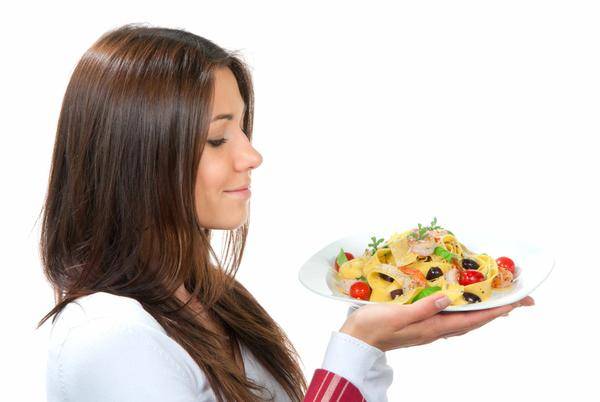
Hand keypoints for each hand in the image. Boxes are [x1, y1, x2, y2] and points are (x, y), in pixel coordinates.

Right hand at [339, 293, 534, 351]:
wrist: (357, 340)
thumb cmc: (374, 326)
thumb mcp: (399, 315)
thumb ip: (424, 307)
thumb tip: (449, 298)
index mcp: (433, 327)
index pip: (473, 319)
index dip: (496, 311)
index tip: (517, 303)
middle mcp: (436, 329)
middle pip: (475, 321)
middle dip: (498, 311)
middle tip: (518, 300)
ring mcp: (429, 328)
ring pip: (465, 320)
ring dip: (484, 311)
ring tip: (498, 301)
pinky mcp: (421, 324)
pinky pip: (451, 317)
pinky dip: (465, 310)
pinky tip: (462, 303)